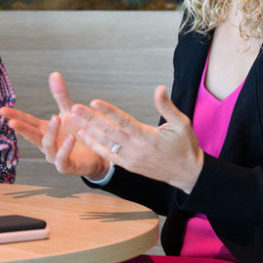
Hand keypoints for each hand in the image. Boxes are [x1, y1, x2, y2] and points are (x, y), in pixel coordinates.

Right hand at [0, 72, 109, 179]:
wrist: (100, 150)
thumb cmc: (80, 131)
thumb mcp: (70, 111)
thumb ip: (60, 95)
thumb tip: (54, 74)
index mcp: (45, 130)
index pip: (27, 121)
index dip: (15, 116)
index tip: (2, 110)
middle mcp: (47, 144)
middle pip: (32, 135)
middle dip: (22, 128)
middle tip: (12, 122)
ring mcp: (55, 156)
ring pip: (48, 145)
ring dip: (51, 132)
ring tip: (56, 118)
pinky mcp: (67, 165)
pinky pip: (63, 158)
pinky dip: (66, 148)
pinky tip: (71, 137)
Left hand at [72, 85, 203, 193]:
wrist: (187, 174)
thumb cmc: (185, 146)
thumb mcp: (182, 124)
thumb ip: (167, 106)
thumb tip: (159, 88)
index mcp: (148, 137)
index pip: (124, 122)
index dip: (108, 111)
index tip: (94, 101)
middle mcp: (136, 149)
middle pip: (109, 131)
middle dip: (90, 119)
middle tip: (74, 107)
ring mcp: (130, 158)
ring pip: (105, 142)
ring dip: (89, 130)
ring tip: (74, 117)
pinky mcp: (128, 165)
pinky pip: (108, 155)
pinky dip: (95, 145)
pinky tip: (83, 135)